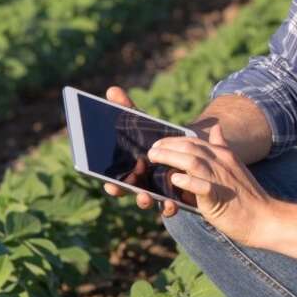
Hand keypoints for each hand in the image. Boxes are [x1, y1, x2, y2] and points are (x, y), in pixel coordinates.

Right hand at [100, 86, 178, 217]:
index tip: (108, 183)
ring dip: (144, 201)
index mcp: (129, 168)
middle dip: (122, 191)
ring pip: (147, 201)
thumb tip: (112, 90)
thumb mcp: (144, 123)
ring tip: (146, 197)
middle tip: (117, 188)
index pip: (115, 178)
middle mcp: (140, 183)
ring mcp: (155, 192)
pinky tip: (172, 203)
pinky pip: (168, 206)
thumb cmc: (157, 137)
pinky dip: (168, 207)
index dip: (111, 182)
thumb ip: (129, 109)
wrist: (187, 148)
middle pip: (127, 191)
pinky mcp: (173, 197)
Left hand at [148, 125, 274, 246]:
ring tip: (154, 158)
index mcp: (224, 155)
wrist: (265, 218)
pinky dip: (188, 182)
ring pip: (193, 161)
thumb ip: (222, 147)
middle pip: (190, 148)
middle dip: (167, 146)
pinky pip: (202, 186)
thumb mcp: (235, 165)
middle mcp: (221, 163)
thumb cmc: (247, 196)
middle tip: (151, 151)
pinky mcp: (219, 198)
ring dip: (170, 157)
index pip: (195, 141)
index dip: (174, 140)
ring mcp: (221, 179)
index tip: (158, 144)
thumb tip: (216, 128)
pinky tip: (174, 180)